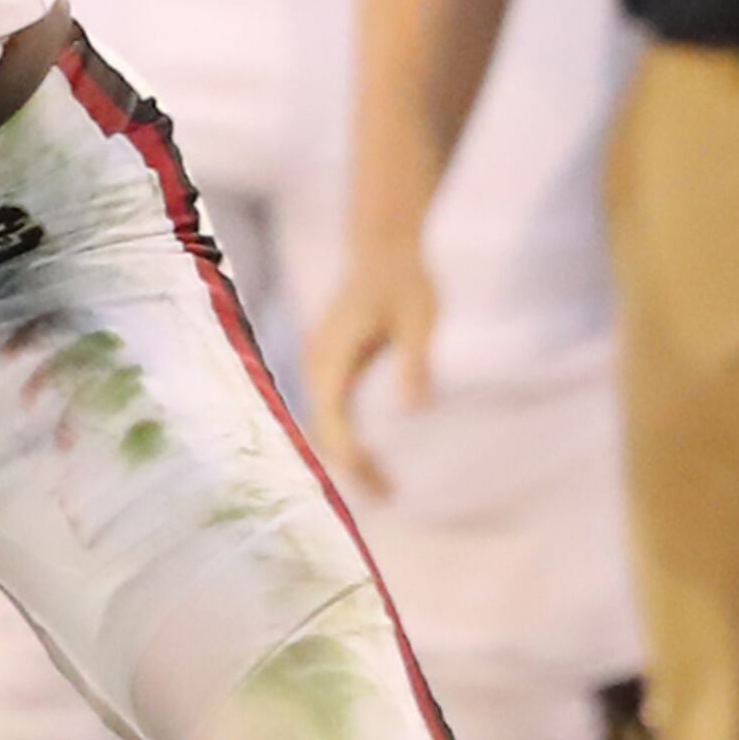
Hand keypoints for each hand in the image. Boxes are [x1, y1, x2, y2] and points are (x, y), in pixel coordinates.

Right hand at [306, 221, 437, 500]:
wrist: (382, 244)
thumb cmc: (406, 279)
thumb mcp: (421, 319)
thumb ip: (416, 363)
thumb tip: (418, 410)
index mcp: (335, 354)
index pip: (333, 419)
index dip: (353, 456)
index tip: (382, 484)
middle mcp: (317, 360)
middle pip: (323, 427)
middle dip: (351, 466)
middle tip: (389, 495)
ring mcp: (317, 360)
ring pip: (323, 420)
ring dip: (347, 454)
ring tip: (383, 483)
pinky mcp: (326, 359)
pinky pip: (328, 408)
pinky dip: (344, 435)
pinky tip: (368, 453)